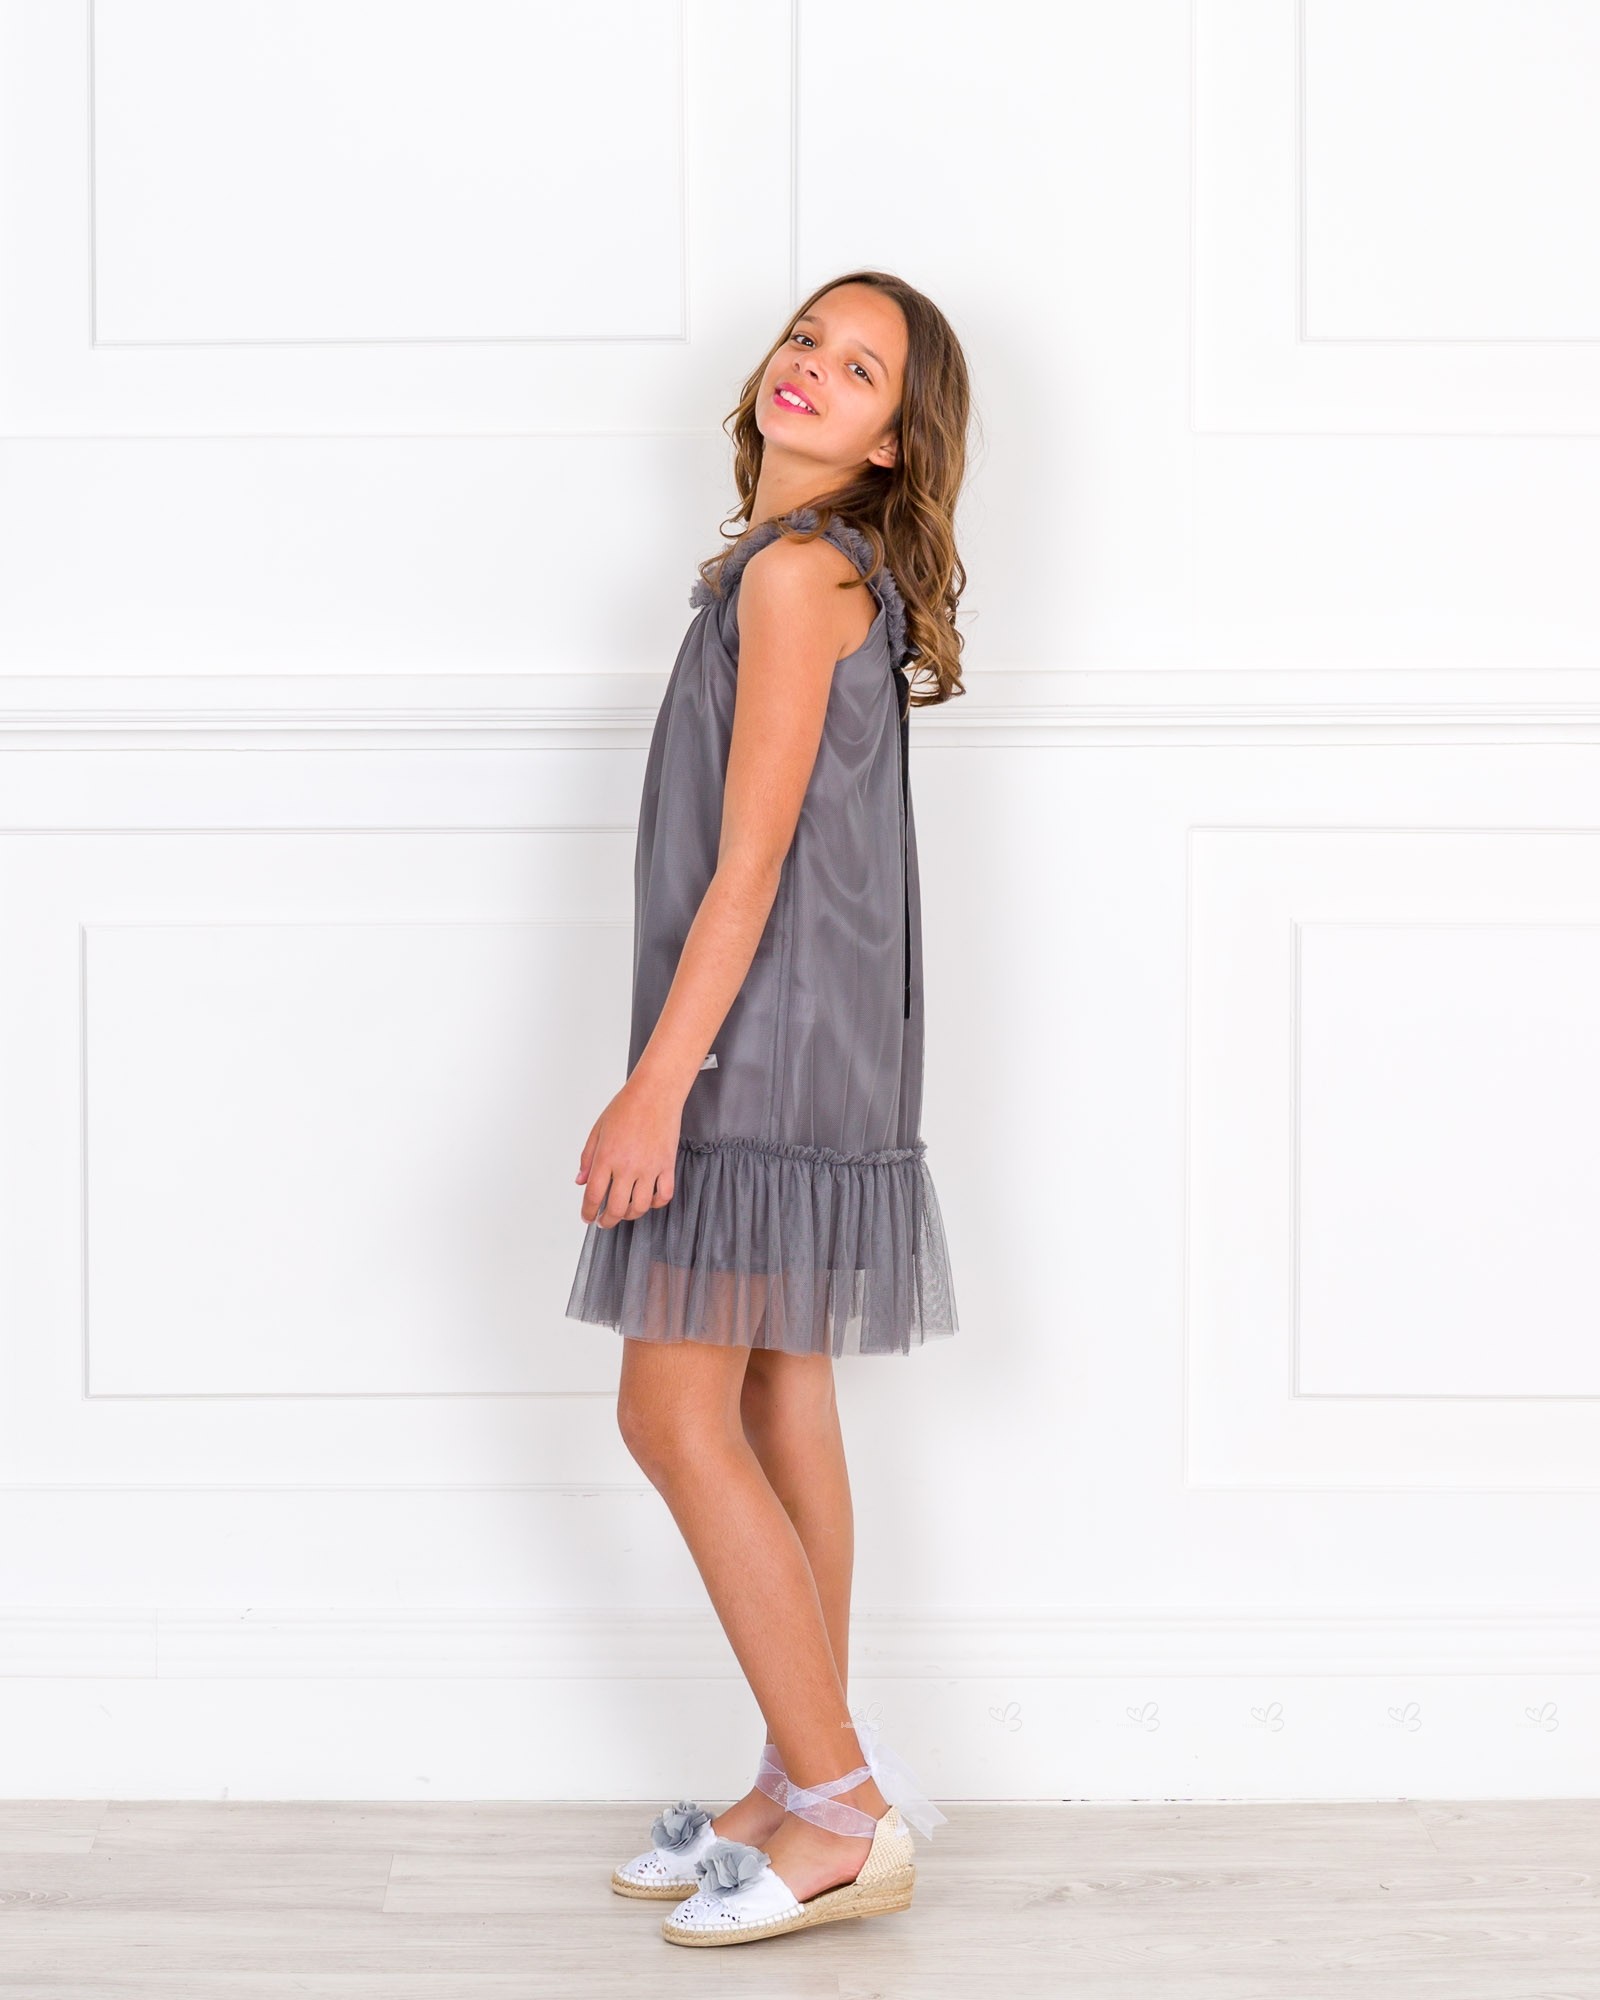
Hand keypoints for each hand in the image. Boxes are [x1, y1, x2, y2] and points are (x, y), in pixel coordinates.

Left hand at [574, 1079, 681, 1226]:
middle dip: (607, 1220)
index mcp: (606, 1157)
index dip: (588, 1212)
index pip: (593, 1196)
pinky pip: (664, 1195)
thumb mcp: (597, 1130)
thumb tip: (580, 1181)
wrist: (655, 1093)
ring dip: (630, 1214)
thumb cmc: (626, 1107)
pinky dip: (656, 1203)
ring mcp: (650, 1168)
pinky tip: (648, 1200)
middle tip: (603, 1221)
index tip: (587, 1217)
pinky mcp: (667, 1165)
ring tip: (624, 1212)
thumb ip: (587, 1158)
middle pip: (616, 1207)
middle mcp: (627, 1166)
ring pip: (640, 1207)